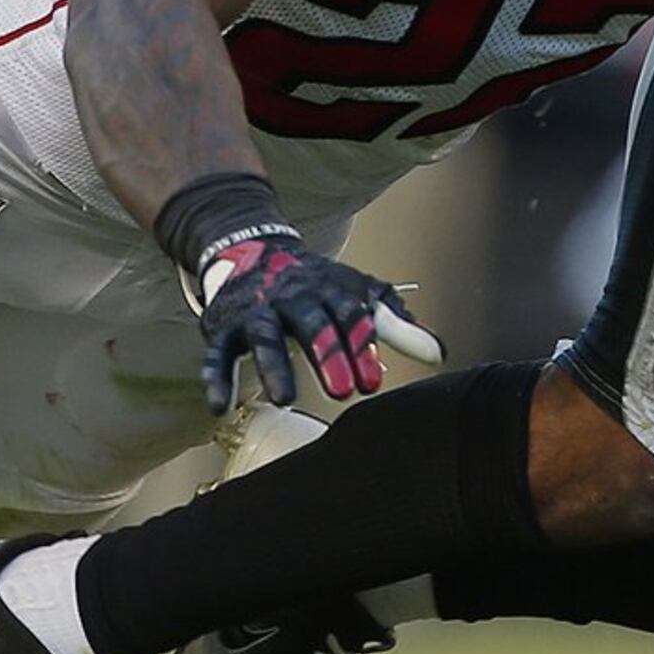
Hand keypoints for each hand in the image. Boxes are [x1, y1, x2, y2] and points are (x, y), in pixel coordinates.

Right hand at [185, 224, 442, 414]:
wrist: (252, 247)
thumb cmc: (315, 284)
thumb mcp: (355, 294)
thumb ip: (393, 324)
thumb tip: (438, 352)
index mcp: (329, 288)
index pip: (350, 315)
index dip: (362, 347)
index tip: (374, 381)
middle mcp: (292, 297)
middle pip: (311, 323)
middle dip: (327, 355)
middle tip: (344, 391)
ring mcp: (256, 311)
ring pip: (263, 336)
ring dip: (273, 365)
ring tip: (285, 397)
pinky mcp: (224, 327)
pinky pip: (217, 352)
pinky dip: (216, 377)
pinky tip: (220, 405)